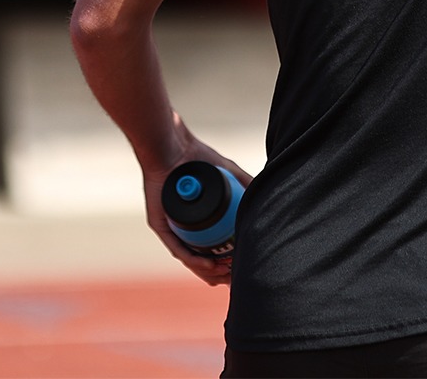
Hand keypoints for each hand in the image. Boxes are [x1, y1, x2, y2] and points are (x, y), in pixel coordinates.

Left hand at [141, 128, 253, 286]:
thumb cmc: (199, 157)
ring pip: (189, 257)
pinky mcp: (160, 225)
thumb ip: (247, 183)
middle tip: (234, 281)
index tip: (242, 270)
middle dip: (218, 273)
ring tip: (223, 276)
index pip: (213, 246)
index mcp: (196, 219)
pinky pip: (177, 246)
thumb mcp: (229, 172)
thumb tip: (266, 195)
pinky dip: (193, 258)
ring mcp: (170, 227)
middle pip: (201, 257)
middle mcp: (182, 226)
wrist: (174, 146)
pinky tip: (207, 264)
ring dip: (207, 270)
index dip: (226, 261)